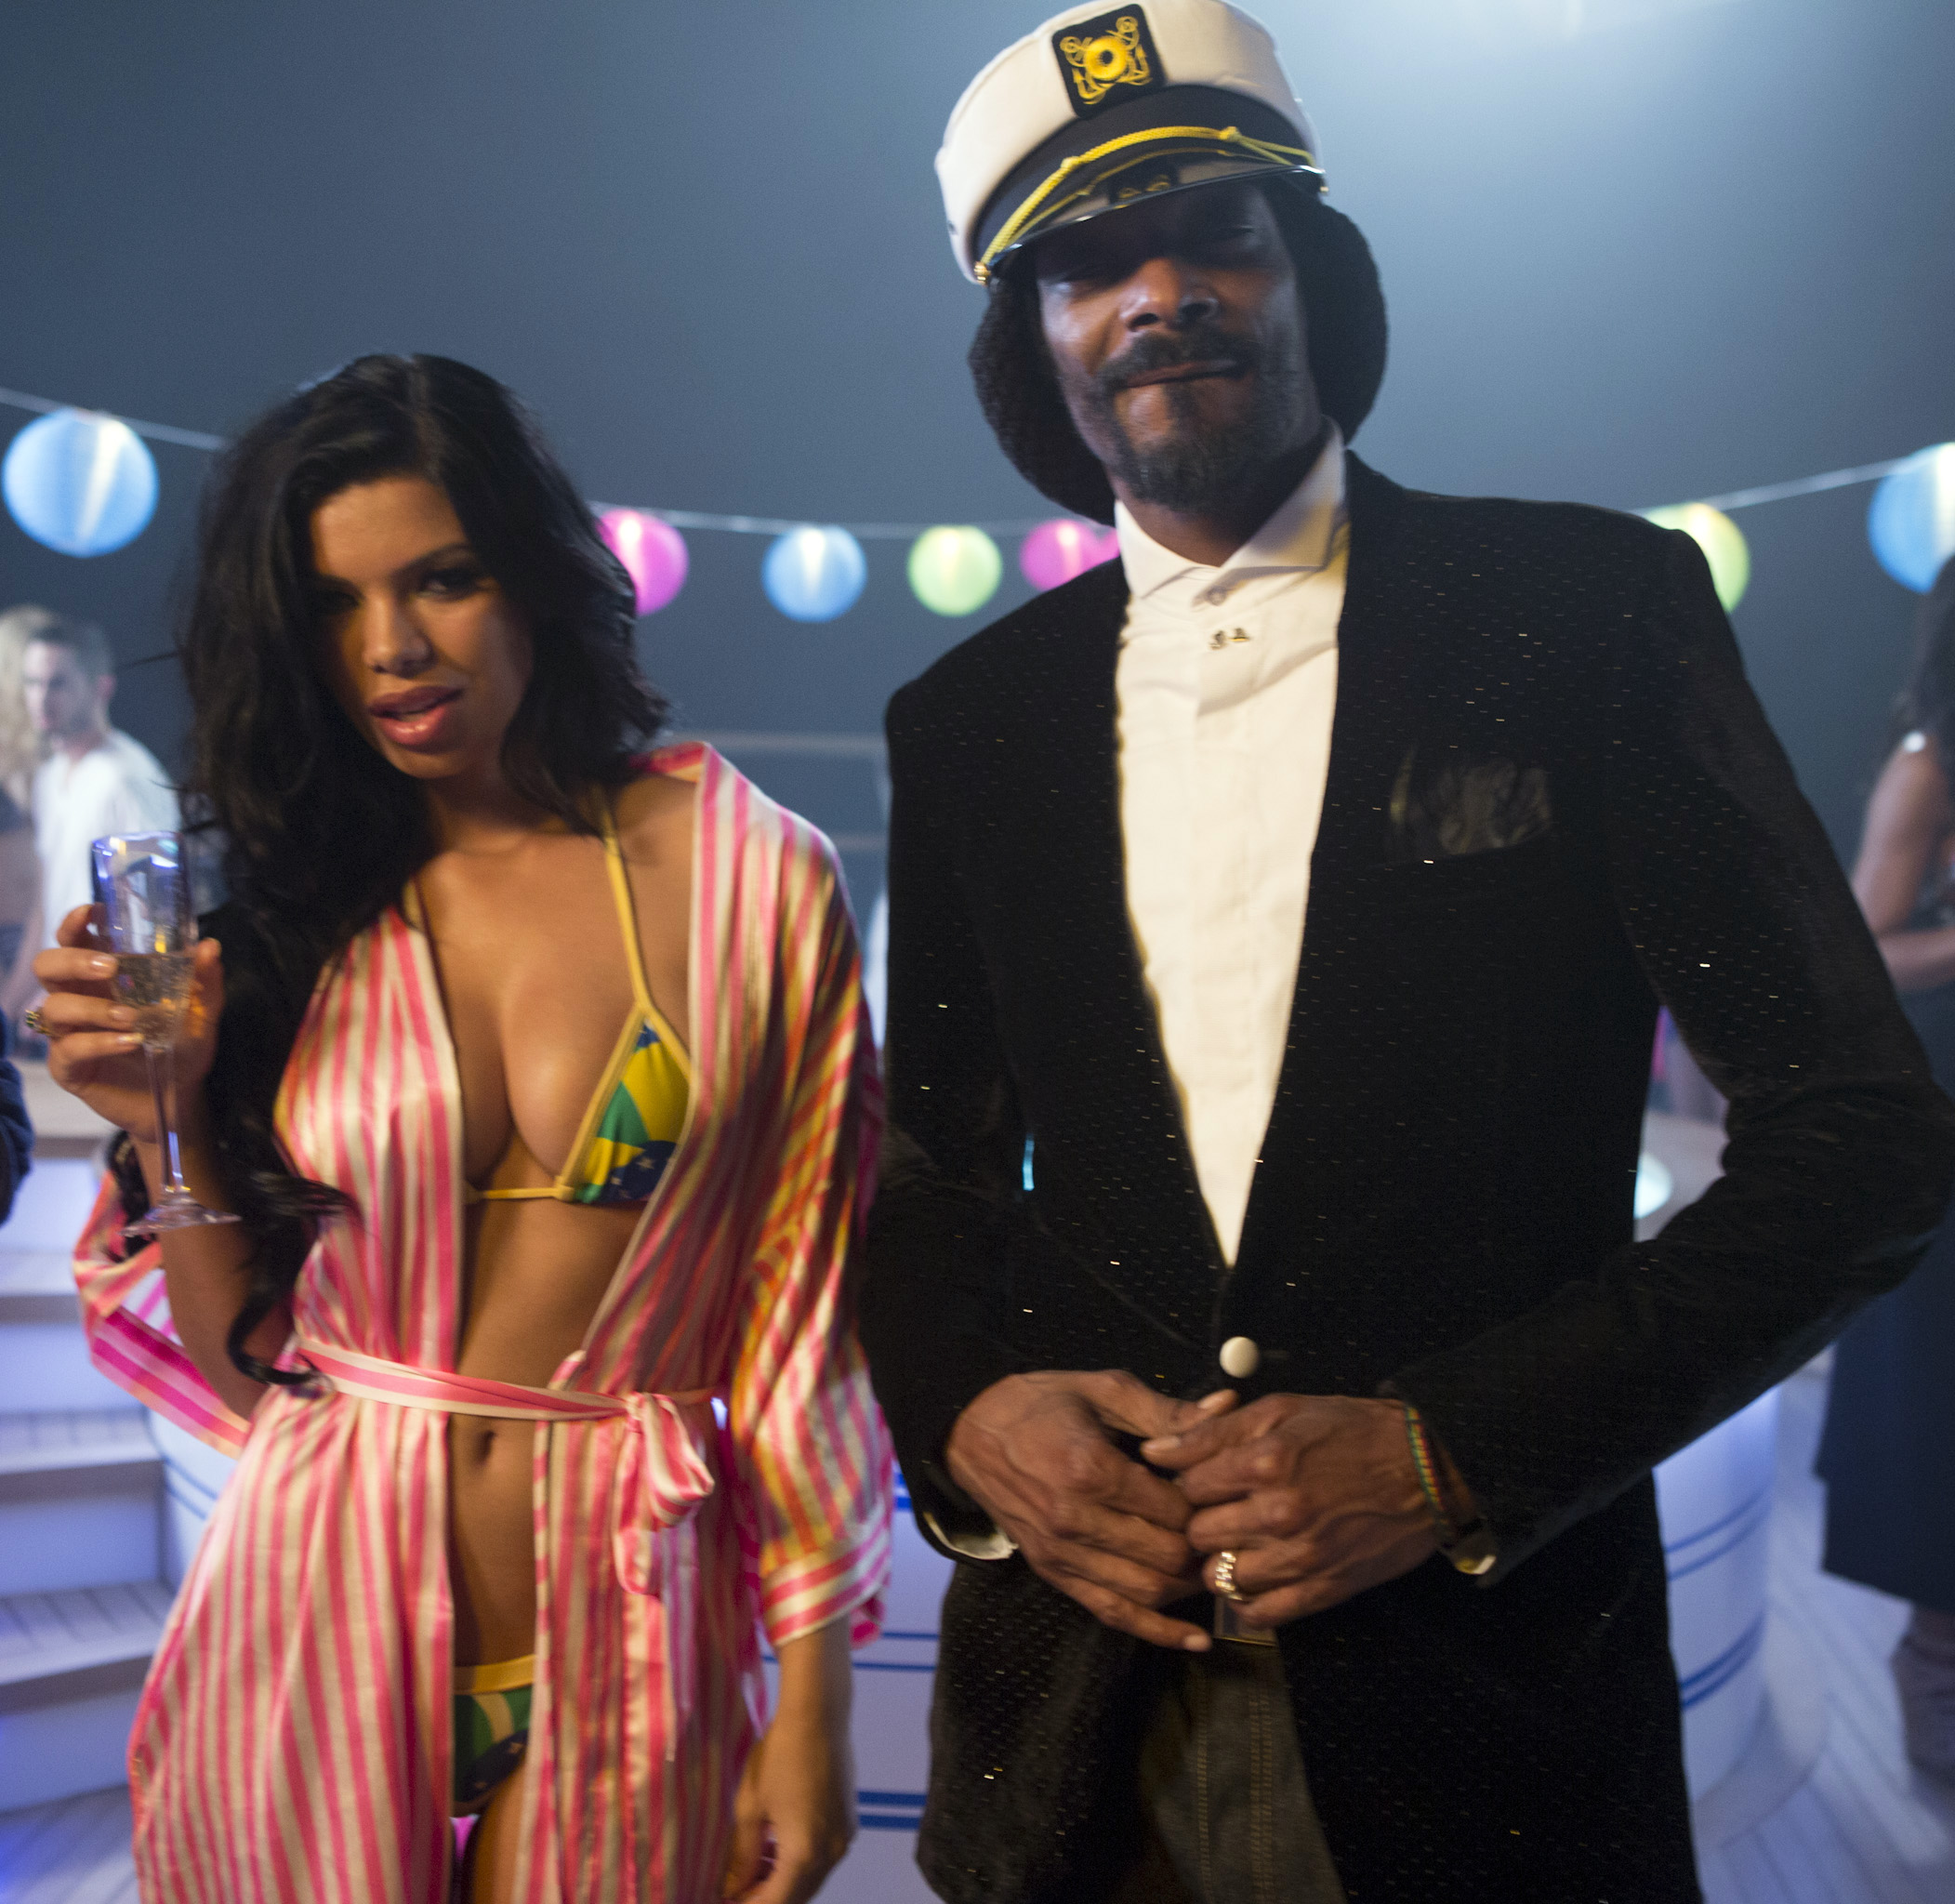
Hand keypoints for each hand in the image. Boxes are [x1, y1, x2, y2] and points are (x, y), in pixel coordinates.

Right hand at [35, 905, 224, 1142]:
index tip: (91, 913)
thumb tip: (209, 947)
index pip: (75, 940)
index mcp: (105, 977)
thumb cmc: (182, 1046)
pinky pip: (69, 1049)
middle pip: (48, 966)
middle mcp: (80, 998)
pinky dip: (99, 1043)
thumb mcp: (202, 1013)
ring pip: (54, 1007)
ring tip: (131, 1018)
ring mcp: (69, 1033)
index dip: (74, 924)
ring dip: (93, 1009)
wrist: (179, 1097)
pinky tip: (130, 1043)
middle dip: (73, 961)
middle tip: (109, 968)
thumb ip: (205, 981)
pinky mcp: (68, 1066)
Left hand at [721, 1678, 855, 1902]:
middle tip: (735, 1886)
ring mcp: (845, 1837)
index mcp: (804, 1854)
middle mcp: (832, 1853)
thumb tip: (730, 1889)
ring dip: (782, 1880)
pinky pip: (822, 1857)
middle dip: (765, 1896)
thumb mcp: (751, 1806)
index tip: (725, 1897)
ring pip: (811, 1878)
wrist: (819, 1713)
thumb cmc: (779, 1755)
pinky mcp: (849, 1820)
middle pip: (797, 1897)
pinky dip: (799, 1861)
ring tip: (751, 1865)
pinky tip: (776, 1843)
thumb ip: (741, 1856)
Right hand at [945, 1370, 1236, 1650]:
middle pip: (1165, 1557)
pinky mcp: (1053, 1574)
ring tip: (1214, 1568)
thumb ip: (1168, 1411)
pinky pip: (1112, 1613)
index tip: (1220, 1494)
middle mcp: (1075, 1521)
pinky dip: (1157, 1631)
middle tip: (1224, 1531)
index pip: (1174, 1510)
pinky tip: (1196, 1639)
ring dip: (1187, 1587)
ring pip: (1145, 1592)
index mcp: (1090, 1469)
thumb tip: (1230, 1407)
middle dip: (1203, 1549)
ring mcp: (1061, 1554)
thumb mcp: (1105, 1391)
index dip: (1208, 1505)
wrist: (969, 1431)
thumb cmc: (1040, 1404)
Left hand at [1142, 1394, 1438, 1629]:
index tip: (1206, 1480)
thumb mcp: (1280, 1411)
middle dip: (1202, 1522)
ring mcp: (1302, 1557)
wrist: (1426, 1472)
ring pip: (1221, 1578)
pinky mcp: (1323, 1590)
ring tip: (1240, 1541)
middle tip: (1221, 1511)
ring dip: (1223, 1561)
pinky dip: (1248, 1601)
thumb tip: (1153, 1451)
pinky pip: (1259, 1614)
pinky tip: (1258, 1575)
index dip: (1191, 1482)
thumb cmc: (1351, 1432)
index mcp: (1265, 1462)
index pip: (1187, 1486)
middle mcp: (1279, 1513)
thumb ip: (1211, 1433)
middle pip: (1198, 1535)